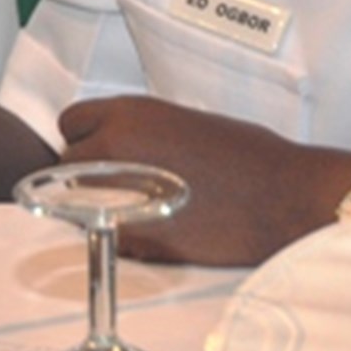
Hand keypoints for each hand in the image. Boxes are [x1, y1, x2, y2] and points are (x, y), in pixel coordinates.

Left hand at [56, 97, 350, 266]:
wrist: (281, 197)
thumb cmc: (247, 156)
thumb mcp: (183, 120)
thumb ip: (139, 130)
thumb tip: (117, 146)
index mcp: (129, 114)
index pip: (70, 122)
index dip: (86, 136)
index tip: (100, 147)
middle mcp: (116, 149)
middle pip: (68, 163)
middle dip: (88, 172)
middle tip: (122, 181)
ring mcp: (120, 193)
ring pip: (79, 202)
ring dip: (98, 203)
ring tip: (139, 205)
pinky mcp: (134, 236)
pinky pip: (106, 233)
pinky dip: (121, 232)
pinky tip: (155, 226)